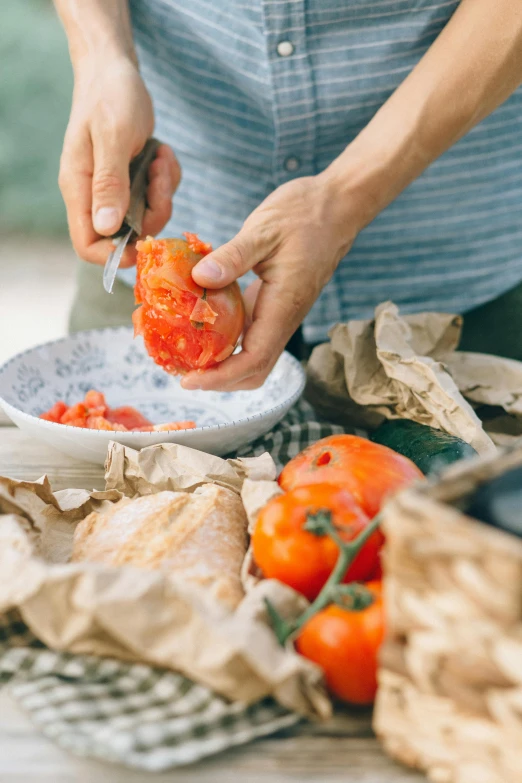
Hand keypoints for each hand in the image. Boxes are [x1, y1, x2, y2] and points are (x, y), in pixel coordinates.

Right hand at [58, 57, 179, 266]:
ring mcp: (115, 189)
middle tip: (159, 177)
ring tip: (160, 157)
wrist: (116, 69)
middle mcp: (95, 195)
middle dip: (152, 213)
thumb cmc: (111, 96)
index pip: (87, 244)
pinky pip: (157, 197)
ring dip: (162, 191)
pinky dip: (166, 179)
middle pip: (126, 235)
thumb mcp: (113, 136)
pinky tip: (161, 152)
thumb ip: (110, 183)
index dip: (114, 255)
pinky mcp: (133, 180)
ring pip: (147, 217)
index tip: (144, 242)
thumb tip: (106, 227)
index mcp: (80, 189)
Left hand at [181, 173, 356, 390]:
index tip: (190, 379)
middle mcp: (284, 318)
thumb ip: (232, 257)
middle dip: (220, 381)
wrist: (337, 207)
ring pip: (254, 357)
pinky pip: (252, 334)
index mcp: (284, 306)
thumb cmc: (304, 214)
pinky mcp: (275, 304)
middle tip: (183, 374)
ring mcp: (281, 313)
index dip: (221, 377)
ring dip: (223, 366)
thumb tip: (200, 278)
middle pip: (255, 370)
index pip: (254, 359)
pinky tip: (202, 329)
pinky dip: (228, 342)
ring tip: (188, 357)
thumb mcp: (263, 230)